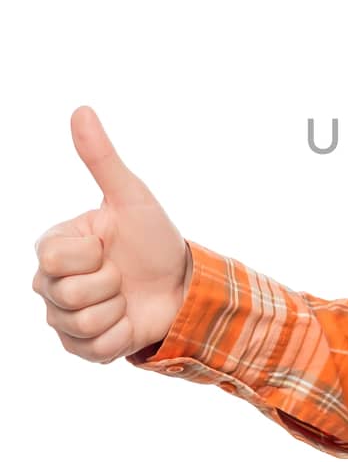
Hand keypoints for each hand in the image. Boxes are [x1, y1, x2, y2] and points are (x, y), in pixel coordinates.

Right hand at [32, 106, 192, 363]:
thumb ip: (102, 158)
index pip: (56, 260)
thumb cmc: (153, 239)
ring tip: (126, 297)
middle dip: (110, 284)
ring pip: (82, 325)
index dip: (93, 256)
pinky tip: (128, 319)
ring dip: (118, 311)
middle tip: (122, 274)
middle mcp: (50, 284)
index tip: (109, 246)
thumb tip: (81, 110)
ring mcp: (63, 319)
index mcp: (55, 248)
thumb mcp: (132, 197)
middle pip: (67, 295)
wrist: (182, 285)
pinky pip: (96, 350)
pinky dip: (122, 336)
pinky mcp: (81, 348)